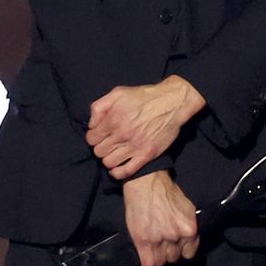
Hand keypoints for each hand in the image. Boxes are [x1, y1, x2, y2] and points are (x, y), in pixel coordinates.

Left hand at [87, 75, 204, 179]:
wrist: (173, 102)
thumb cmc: (145, 96)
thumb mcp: (118, 92)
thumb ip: (99, 107)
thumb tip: (91, 124)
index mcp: (113, 119)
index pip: (91, 139)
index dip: (94, 137)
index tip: (100, 136)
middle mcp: (123, 134)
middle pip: (99, 152)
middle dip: (101, 148)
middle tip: (109, 143)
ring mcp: (135, 145)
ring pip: (109, 162)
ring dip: (109, 159)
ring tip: (115, 152)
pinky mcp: (147, 154)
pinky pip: (126, 171)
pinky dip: (118, 172)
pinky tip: (118, 168)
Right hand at [123, 171, 198, 265]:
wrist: (146, 184)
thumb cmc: (167, 193)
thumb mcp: (187, 209)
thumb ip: (188, 227)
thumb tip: (188, 242)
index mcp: (189, 229)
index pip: (188, 254)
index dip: (181, 251)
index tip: (176, 247)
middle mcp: (176, 236)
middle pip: (173, 258)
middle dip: (168, 252)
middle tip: (162, 242)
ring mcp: (159, 240)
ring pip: (160, 262)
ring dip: (157, 256)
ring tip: (153, 245)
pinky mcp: (142, 241)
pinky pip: (147, 264)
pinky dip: (147, 261)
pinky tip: (146, 252)